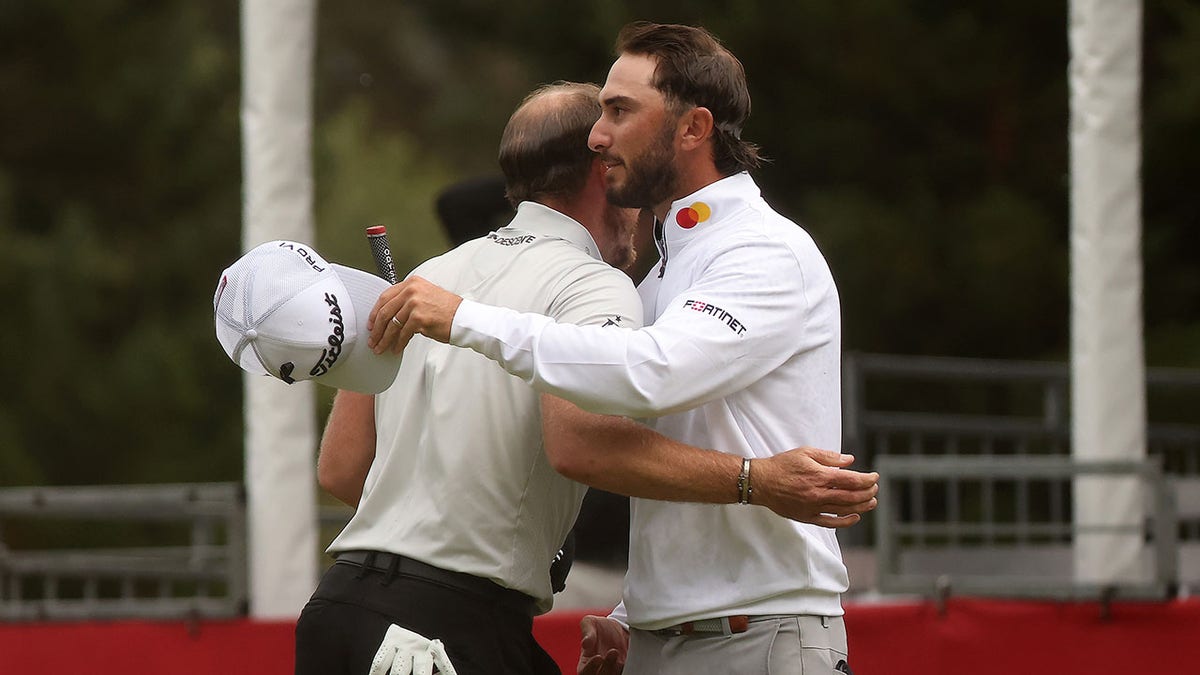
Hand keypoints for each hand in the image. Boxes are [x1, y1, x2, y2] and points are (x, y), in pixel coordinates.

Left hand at [367, 276, 462, 354]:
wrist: (463, 317)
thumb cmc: (447, 310)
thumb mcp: (425, 296)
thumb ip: (407, 300)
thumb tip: (390, 316)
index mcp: (412, 283)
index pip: (385, 297)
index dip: (375, 313)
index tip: (371, 323)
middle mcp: (412, 291)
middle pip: (385, 312)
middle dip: (376, 329)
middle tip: (373, 339)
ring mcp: (414, 304)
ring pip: (392, 325)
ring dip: (385, 339)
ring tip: (381, 347)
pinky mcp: (419, 318)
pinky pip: (403, 334)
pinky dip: (398, 343)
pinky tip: (396, 348)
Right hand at [577, 615, 627, 674]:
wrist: (618, 628)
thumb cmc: (600, 627)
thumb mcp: (590, 623)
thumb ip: (586, 632)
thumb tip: (585, 643)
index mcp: (586, 663)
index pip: (585, 673)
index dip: (590, 668)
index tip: (597, 657)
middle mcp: (600, 669)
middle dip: (607, 667)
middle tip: (613, 651)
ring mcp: (614, 670)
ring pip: (615, 674)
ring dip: (618, 668)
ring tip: (620, 651)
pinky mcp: (625, 668)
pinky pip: (629, 671)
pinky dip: (630, 666)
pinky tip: (631, 656)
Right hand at [751, 448, 878, 526]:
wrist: (761, 482)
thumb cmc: (782, 465)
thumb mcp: (805, 453)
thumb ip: (829, 457)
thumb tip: (849, 460)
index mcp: (819, 476)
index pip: (852, 480)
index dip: (867, 479)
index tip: (875, 477)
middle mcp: (818, 494)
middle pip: (851, 496)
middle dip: (867, 493)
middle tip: (875, 489)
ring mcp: (813, 507)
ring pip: (844, 510)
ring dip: (861, 506)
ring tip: (871, 502)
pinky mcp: (806, 517)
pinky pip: (830, 523)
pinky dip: (845, 521)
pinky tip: (854, 517)